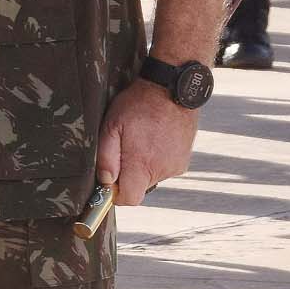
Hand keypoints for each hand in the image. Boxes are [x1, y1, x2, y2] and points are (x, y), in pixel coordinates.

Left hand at [94, 78, 199, 205]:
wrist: (170, 90)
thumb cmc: (138, 104)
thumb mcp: (112, 125)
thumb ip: (106, 157)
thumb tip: (106, 182)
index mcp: (143, 164)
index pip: (130, 199)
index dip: (116, 194)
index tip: (110, 180)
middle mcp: (162, 170)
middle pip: (139, 188)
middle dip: (128, 175)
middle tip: (124, 148)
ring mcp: (176, 167)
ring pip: (151, 178)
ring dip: (142, 166)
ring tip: (141, 140)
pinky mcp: (184, 161)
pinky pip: (163, 169)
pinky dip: (156, 160)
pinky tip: (153, 140)